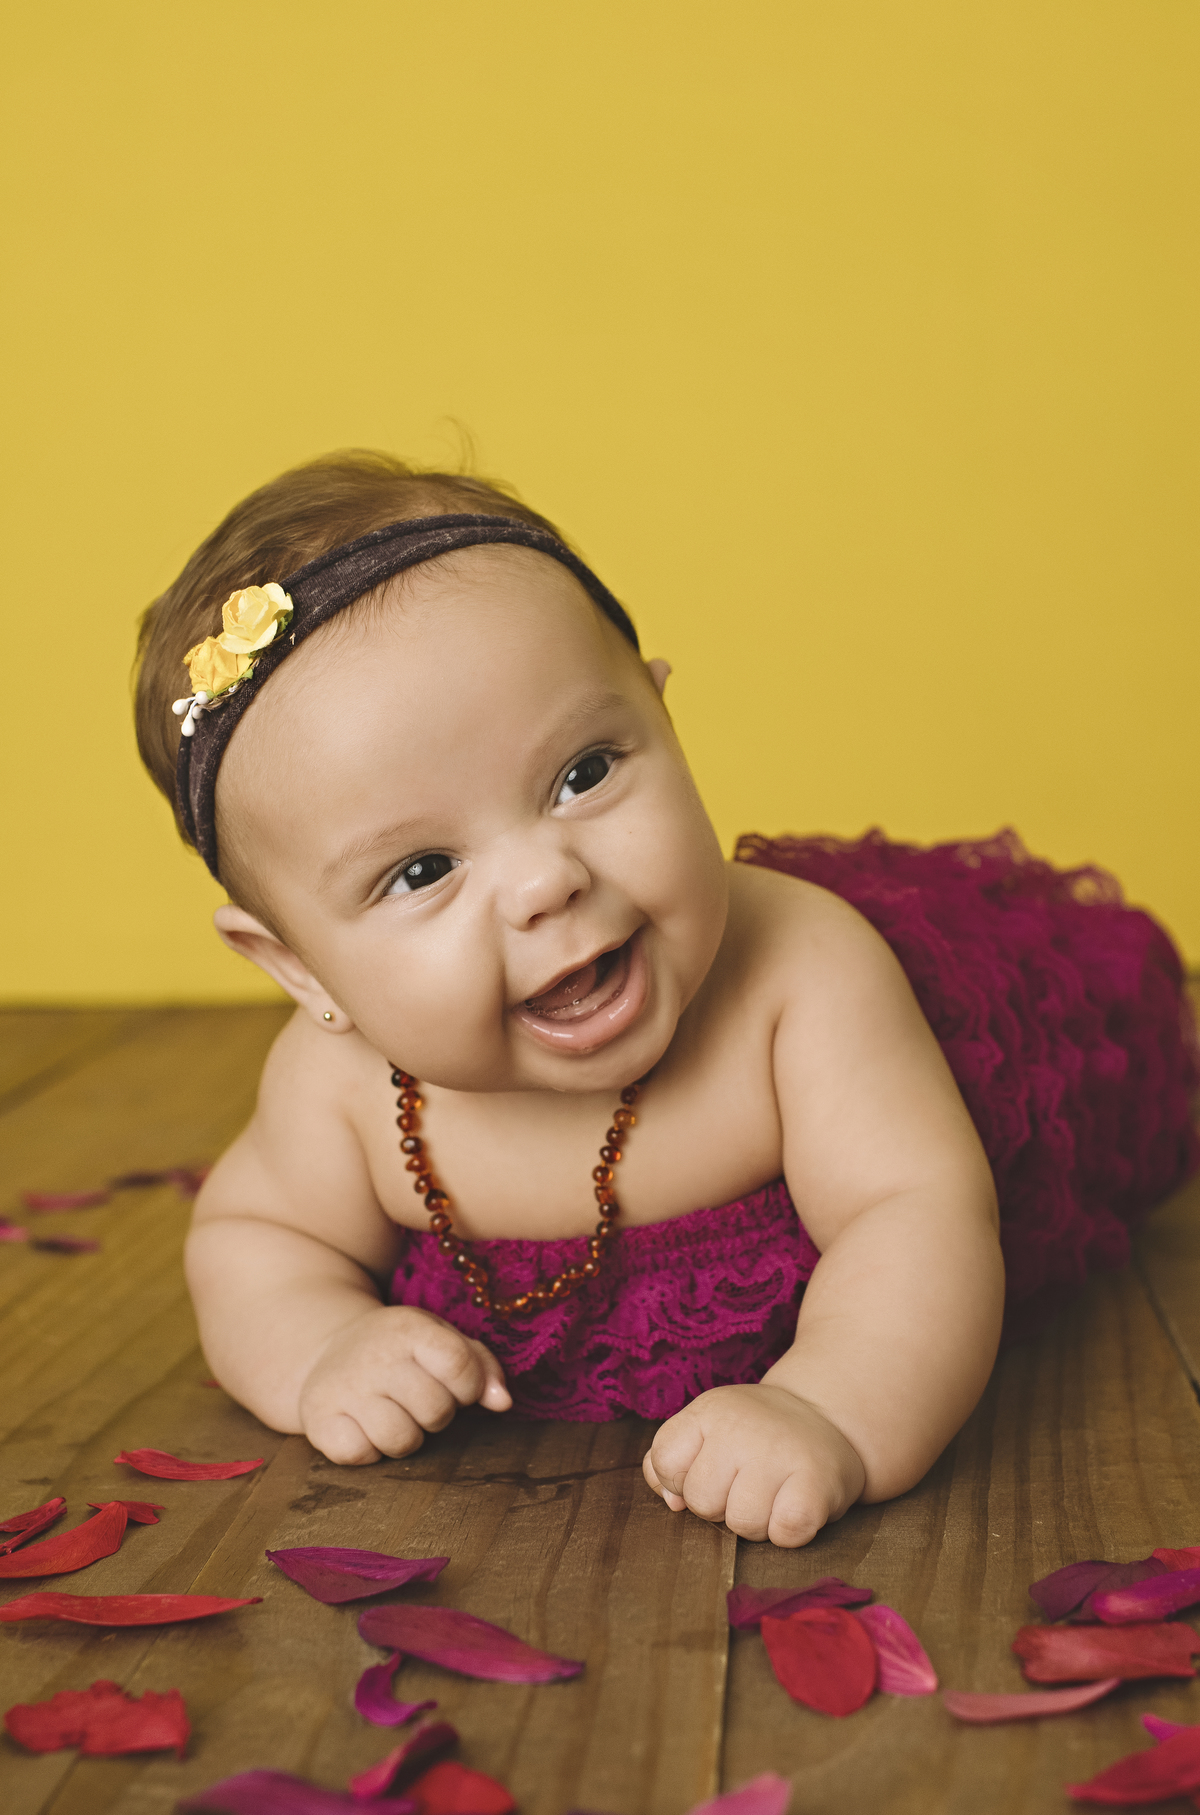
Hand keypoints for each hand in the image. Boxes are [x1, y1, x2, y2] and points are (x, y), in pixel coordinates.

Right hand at [298, 1303, 510, 1463]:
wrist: (327, 1348)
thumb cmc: (400, 1351)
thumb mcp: (440, 1340)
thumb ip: (480, 1366)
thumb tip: (502, 1403)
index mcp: (409, 1329)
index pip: (460, 1366)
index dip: (469, 1387)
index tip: (458, 1387)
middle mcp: (375, 1355)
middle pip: (436, 1410)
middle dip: (438, 1414)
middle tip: (418, 1400)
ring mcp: (343, 1387)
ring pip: (400, 1440)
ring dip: (406, 1437)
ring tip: (395, 1415)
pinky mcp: (318, 1419)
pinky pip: (358, 1455)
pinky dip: (368, 1451)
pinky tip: (364, 1427)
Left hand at [643, 1383, 865, 1546]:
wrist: (825, 1418)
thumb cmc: (754, 1435)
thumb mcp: (707, 1429)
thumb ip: (671, 1461)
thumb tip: (672, 1502)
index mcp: (710, 1410)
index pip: (664, 1462)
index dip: (681, 1480)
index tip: (709, 1470)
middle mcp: (742, 1425)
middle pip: (701, 1501)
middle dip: (720, 1506)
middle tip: (746, 1484)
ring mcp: (780, 1452)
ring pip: (742, 1523)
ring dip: (755, 1523)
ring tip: (772, 1495)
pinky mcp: (817, 1482)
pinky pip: (785, 1533)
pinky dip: (787, 1533)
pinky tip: (793, 1507)